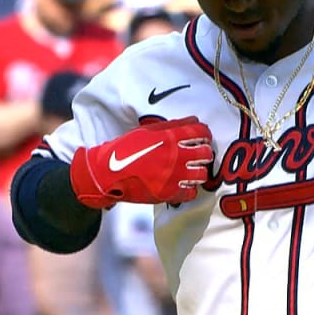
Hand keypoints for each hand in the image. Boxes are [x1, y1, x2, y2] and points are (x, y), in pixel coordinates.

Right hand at [69, 117, 212, 207]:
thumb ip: (172, 126)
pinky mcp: (168, 193)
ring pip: (201, 174)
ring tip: (192, 170)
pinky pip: (190, 192)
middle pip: (205, 154)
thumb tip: (194, 120)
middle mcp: (175, 156)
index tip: (203, 137)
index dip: (205, 134)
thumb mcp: (148, 131)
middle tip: (199, 154)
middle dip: (205, 153)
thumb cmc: (126, 148)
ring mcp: (173, 176)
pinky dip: (189, 189)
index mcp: (169, 138)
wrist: (108, 172)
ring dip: (198, 171)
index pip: (201, 133)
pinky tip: (182, 184)